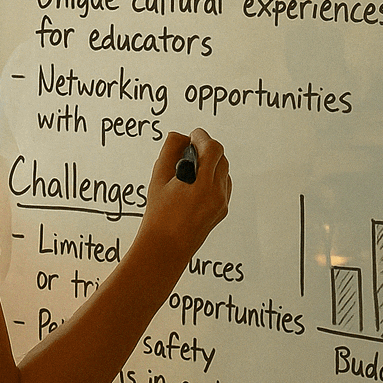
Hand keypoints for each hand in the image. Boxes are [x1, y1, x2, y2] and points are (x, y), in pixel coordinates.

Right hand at [137, 129, 231, 258]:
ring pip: (224, 171)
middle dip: (207, 149)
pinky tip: (197, 182)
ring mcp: (221, 203)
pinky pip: (224, 185)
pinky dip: (214, 177)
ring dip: (212, 163)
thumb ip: (169, 151)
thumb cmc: (159, 215)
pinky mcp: (222, 211)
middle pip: (221, 158)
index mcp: (201, 184)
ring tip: (192, 167)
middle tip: (190, 149)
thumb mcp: (158, 179)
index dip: (202, 137)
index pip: (212, 149)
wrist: (166, 247)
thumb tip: (179, 136)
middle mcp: (216, 193)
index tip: (192, 136)